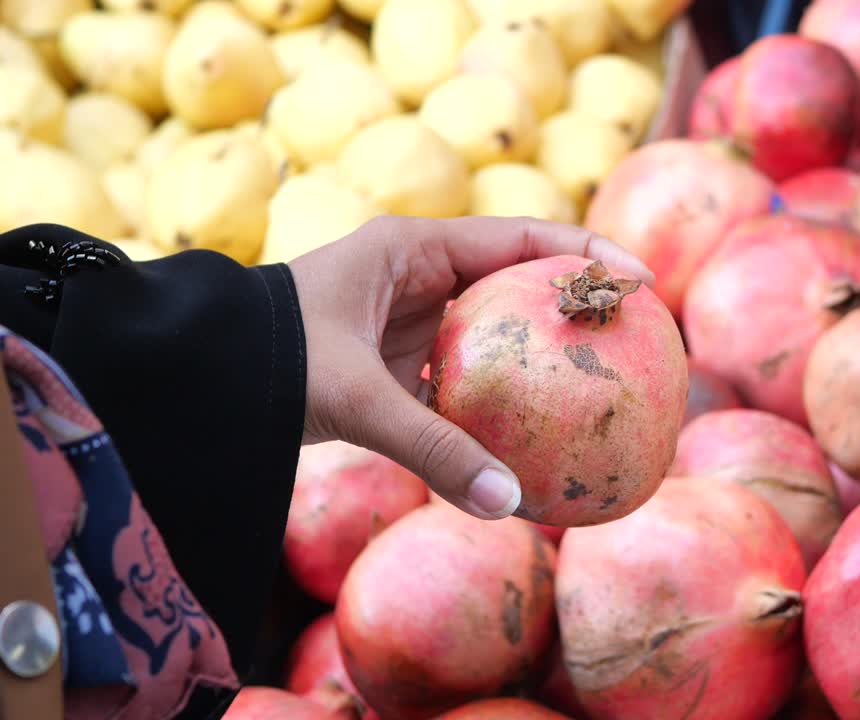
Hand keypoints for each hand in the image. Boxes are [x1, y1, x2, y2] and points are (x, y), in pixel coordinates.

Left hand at [288, 215, 653, 520]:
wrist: (204, 382)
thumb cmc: (272, 363)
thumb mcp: (357, 399)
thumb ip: (434, 449)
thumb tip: (511, 506)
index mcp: (413, 251)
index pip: (521, 237)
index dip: (586, 253)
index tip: (637, 283)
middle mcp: (419, 276)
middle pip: (519, 278)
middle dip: (572, 302)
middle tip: (632, 334)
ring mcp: (410, 318)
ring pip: (496, 326)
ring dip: (539, 349)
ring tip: (596, 378)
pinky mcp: (400, 361)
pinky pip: (467, 370)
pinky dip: (499, 392)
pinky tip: (532, 427)